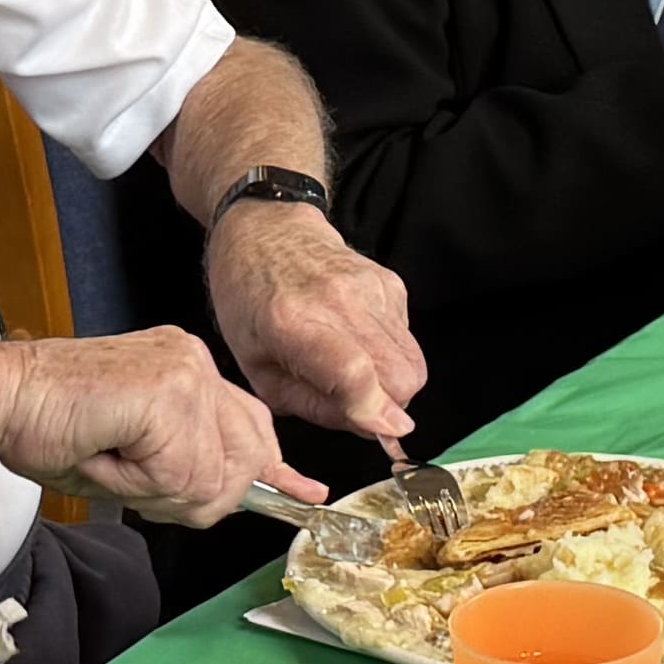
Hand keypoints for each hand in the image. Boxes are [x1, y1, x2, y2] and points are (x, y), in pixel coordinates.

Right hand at [0, 319, 312, 523]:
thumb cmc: (47, 423)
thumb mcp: (133, 453)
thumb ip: (187, 466)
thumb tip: (231, 497)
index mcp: (188, 370)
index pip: (254, 425)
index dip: (273, 469)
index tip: (303, 494)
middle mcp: (195, 363)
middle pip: (244, 462)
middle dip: (196, 498)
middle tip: (135, 482)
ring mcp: (186, 374)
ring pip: (210, 478)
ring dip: (155, 492)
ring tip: (110, 460)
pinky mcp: (168, 394)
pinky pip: (177, 475)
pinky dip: (136, 484)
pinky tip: (105, 453)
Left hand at [205, 202, 424, 447]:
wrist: (266, 231)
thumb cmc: (250, 301)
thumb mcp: (259, 371)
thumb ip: (315, 406)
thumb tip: (370, 427)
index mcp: (291, 322)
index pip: (353, 370)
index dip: (376, 409)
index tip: (387, 432)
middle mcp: (338, 300)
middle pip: (401, 374)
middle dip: (390, 404)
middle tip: (357, 401)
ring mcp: (371, 287)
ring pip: (414, 362)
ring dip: (392, 380)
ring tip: (351, 367)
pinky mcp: (391, 283)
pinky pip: (409, 340)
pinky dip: (389, 352)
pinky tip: (356, 337)